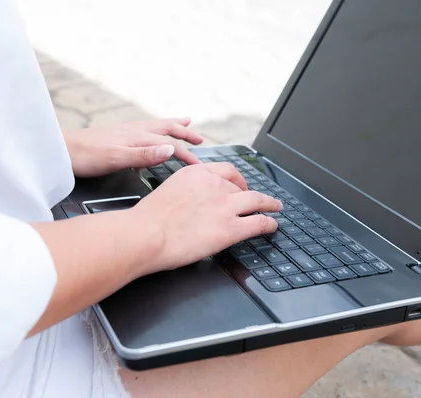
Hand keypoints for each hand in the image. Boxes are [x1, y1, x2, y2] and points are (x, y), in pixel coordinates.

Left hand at [63, 118, 203, 177]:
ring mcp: (124, 132)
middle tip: (200, 139)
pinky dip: (156, 131)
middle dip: (184, 133)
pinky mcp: (116, 136)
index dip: (187, 155)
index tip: (199, 166)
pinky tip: (151, 137)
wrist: (59, 152)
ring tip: (184, 123)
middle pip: (166, 129)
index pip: (170, 145)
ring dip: (172, 126)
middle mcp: (133, 131)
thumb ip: (144, 155)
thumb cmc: (85, 156)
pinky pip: (144, 131)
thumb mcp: (117, 158)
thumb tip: (170, 149)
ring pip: (155, 127)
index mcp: (137, 137)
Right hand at [129, 162, 282, 272]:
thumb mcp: (168, 192)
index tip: (241, 184)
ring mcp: (225, 206)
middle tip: (257, 200)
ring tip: (275, 207)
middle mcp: (214, 185)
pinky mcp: (230, 228)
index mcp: (196, 173)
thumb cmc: (147, 219)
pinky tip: (272, 226)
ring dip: (269, 204)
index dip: (238, 179)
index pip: (226, 170)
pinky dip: (269, 223)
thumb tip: (192, 204)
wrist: (145, 234)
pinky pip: (258, 222)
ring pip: (257, 200)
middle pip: (241, 187)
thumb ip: (185, 193)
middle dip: (251, 194)